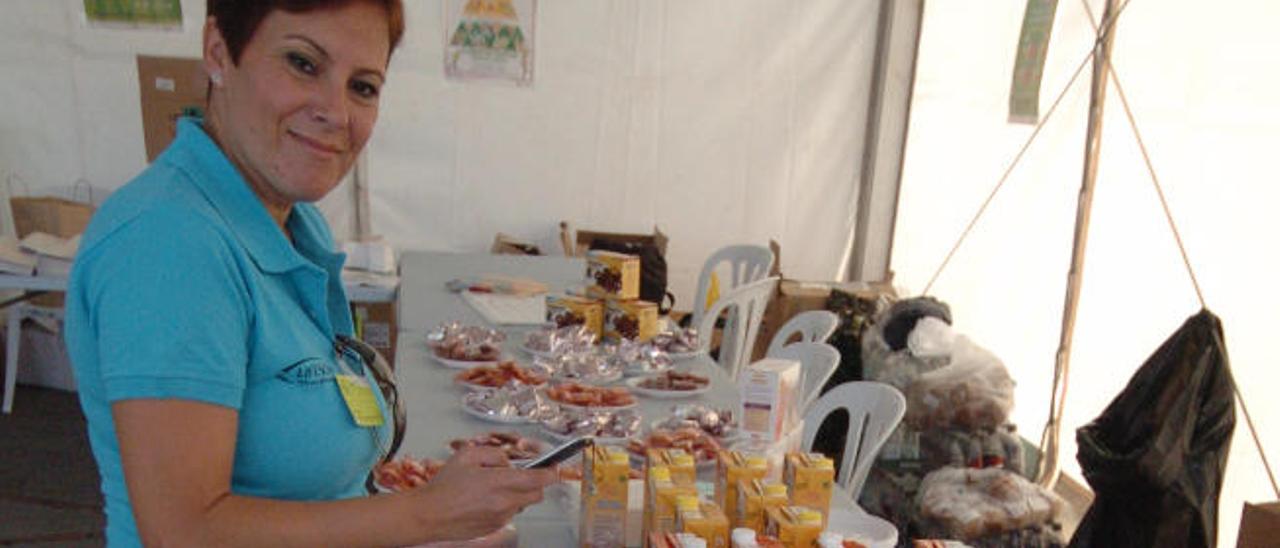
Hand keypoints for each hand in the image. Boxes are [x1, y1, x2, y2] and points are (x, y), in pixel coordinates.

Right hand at [410, 446, 559, 541]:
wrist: (428, 515)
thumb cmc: (444, 486)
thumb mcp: (468, 456)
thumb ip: (494, 454)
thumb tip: (508, 461)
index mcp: (500, 482)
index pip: (540, 479)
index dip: (551, 472)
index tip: (553, 467)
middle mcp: (505, 503)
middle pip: (537, 495)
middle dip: (534, 484)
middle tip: (520, 476)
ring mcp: (500, 518)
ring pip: (522, 505)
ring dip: (516, 495)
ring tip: (492, 488)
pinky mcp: (493, 528)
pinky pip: (508, 515)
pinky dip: (504, 506)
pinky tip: (483, 501)